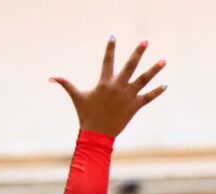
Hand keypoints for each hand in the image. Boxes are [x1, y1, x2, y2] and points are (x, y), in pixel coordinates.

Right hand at [50, 37, 165, 137]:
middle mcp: (118, 87)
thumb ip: (65, 83)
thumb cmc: (86, 115)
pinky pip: (148, 97)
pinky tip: (165, 84)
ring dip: (154, 70)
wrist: (97, 135)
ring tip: (164, 60)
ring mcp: (128, 97)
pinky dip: (157, 91)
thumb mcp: (76, 97)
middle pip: (130, 66)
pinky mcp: (134, 107)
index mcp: (104, 82)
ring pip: (143, 80)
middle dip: (138, 53)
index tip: (113, 36)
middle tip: (145, 41)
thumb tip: (49, 77)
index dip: (110, 48)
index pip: (108, 60)